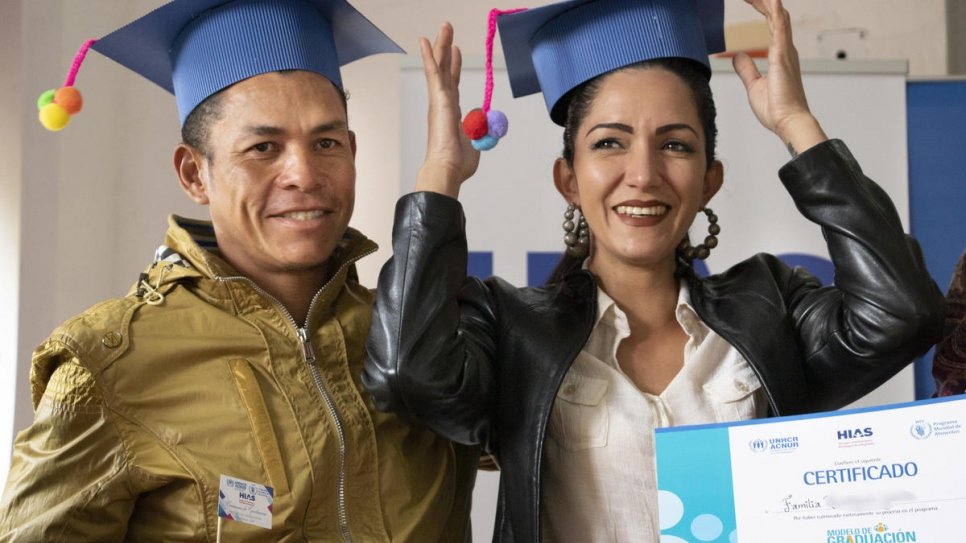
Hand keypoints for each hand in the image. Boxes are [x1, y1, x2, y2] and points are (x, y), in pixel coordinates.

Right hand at [415, 22, 479, 197]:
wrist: (448, 169)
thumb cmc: (458, 163)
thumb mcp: (477, 141)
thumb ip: (480, 129)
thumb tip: (481, 116)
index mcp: (452, 113)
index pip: (453, 84)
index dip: (454, 67)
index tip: (455, 53)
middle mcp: (443, 104)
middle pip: (445, 71)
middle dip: (445, 50)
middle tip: (447, 31)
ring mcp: (439, 100)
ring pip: (439, 66)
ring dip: (440, 45)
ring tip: (444, 26)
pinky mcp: (438, 99)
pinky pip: (433, 73)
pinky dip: (429, 56)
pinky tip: (425, 41)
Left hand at [732, 0, 826, 155]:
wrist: (788, 122)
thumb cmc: (776, 108)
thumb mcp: (754, 85)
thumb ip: (747, 69)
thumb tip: (739, 56)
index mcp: (780, 54)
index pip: (772, 23)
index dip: (762, 8)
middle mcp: (786, 49)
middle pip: (775, 15)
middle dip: (764, 1)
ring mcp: (786, 51)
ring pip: (778, 17)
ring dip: (768, 1)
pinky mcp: (783, 56)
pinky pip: (781, 28)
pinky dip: (776, 12)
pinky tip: (773, 0)